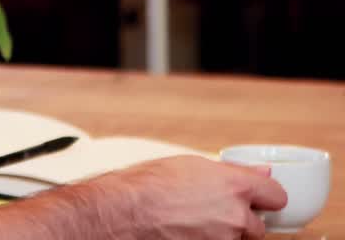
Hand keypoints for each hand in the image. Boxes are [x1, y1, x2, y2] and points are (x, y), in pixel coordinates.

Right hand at [96, 155, 287, 238]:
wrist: (122, 213)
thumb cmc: (147, 186)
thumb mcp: (189, 165)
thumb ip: (230, 171)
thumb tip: (262, 172)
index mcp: (235, 186)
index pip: (276, 196)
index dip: (266, 196)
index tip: (258, 198)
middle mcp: (235, 215)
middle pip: (259, 226)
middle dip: (242, 221)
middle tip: (214, 213)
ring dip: (223, 234)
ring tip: (193, 223)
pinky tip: (186, 233)